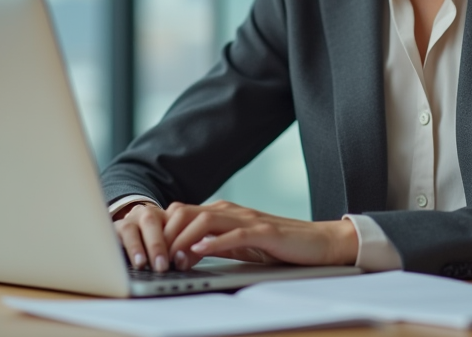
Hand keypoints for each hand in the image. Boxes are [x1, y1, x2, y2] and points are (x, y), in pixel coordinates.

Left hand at [112, 200, 358, 271]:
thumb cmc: (280, 246)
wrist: (318, 243)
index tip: (152, 252)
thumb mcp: (239, 246)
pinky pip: (234, 234)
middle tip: (157, 260)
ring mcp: (249, 219)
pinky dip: (213, 242)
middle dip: (166, 236)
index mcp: (224, 213)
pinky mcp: (265, 231)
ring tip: (173, 261)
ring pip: (205, 221)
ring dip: (183, 241)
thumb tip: (183, 254)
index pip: (182, 213)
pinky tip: (200, 252)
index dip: (163, 231)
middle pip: (186, 213)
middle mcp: (233, 211)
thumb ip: (214, 245)